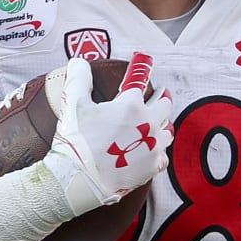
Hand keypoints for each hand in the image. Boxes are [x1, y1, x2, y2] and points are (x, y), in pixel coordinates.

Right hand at [44, 55, 173, 215]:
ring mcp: (153, 146)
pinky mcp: (153, 166)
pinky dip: (157, 151)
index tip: (144, 60)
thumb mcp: (73, 104)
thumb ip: (79, 78)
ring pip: (167, 130)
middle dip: (160, 98)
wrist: (79, 180)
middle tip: (157, 96)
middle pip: (165, 104)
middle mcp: (148, 124)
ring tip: (153, 125)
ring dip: (161, 125)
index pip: (142, 79)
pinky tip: (149, 150)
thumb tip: (79, 62)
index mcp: (131, 105)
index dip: (142, 68)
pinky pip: (163, 155)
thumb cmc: (76, 141)